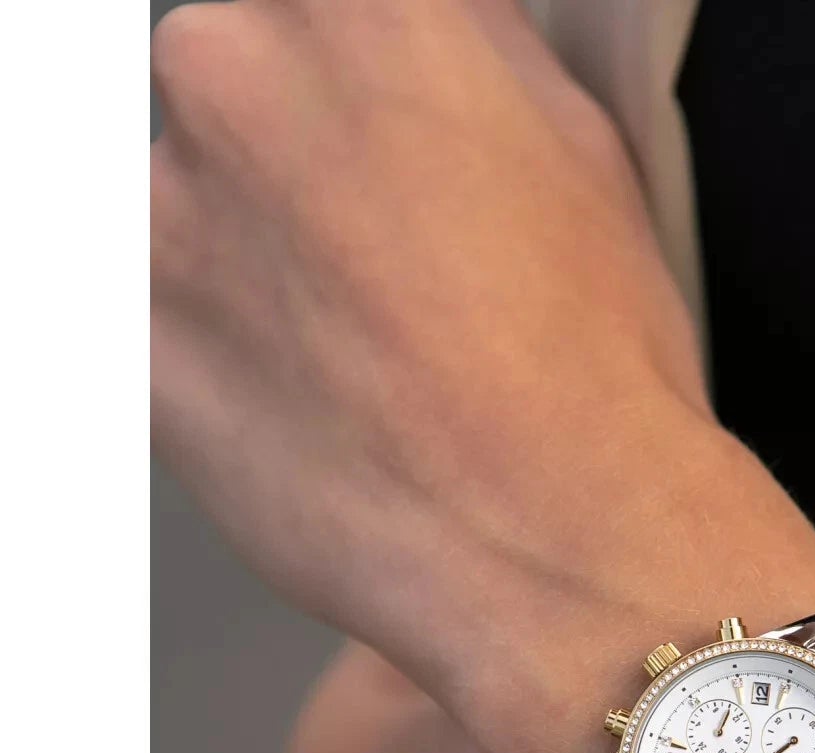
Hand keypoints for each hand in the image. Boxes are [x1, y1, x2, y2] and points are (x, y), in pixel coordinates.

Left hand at [151, 0, 814, 752]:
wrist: (561, 544)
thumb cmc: (598, 370)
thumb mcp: (583, 155)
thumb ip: (469, 66)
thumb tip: (423, 48)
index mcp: (369, 7)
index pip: (317, 19)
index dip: (353, 101)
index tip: (373, 157)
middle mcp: (240, 72)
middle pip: (231, 86)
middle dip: (286, 164)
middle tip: (373, 270)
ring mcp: (162, 208)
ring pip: (177, 208)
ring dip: (241, 264)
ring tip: (349, 362)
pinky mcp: (121, 341)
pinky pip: (149, 321)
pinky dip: (209, 357)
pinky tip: (306, 410)